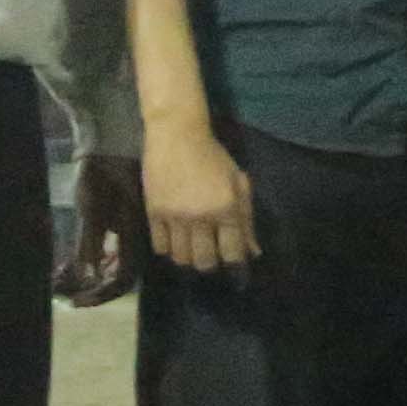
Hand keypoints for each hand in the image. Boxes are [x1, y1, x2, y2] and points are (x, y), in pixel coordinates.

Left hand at [60, 153, 142, 305]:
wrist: (109, 143)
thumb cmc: (100, 174)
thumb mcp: (91, 208)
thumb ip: (91, 242)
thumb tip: (89, 275)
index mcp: (133, 237)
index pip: (122, 279)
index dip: (100, 295)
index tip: (76, 301)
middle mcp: (133, 239)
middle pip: (118, 277)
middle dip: (92, 289)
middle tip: (66, 296)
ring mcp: (124, 232)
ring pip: (110, 266)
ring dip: (88, 278)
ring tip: (63, 282)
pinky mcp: (115, 223)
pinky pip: (105, 251)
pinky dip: (89, 262)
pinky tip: (70, 265)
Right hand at [143, 120, 259, 272]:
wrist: (177, 135)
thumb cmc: (213, 156)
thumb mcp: (238, 183)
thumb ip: (246, 219)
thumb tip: (253, 252)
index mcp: (226, 208)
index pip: (233, 252)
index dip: (236, 266)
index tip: (236, 270)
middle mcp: (201, 216)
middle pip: (205, 261)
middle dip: (211, 265)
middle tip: (211, 258)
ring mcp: (175, 216)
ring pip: (181, 257)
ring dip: (189, 260)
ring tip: (192, 252)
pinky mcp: (153, 212)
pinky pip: (159, 245)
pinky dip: (168, 250)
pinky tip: (174, 243)